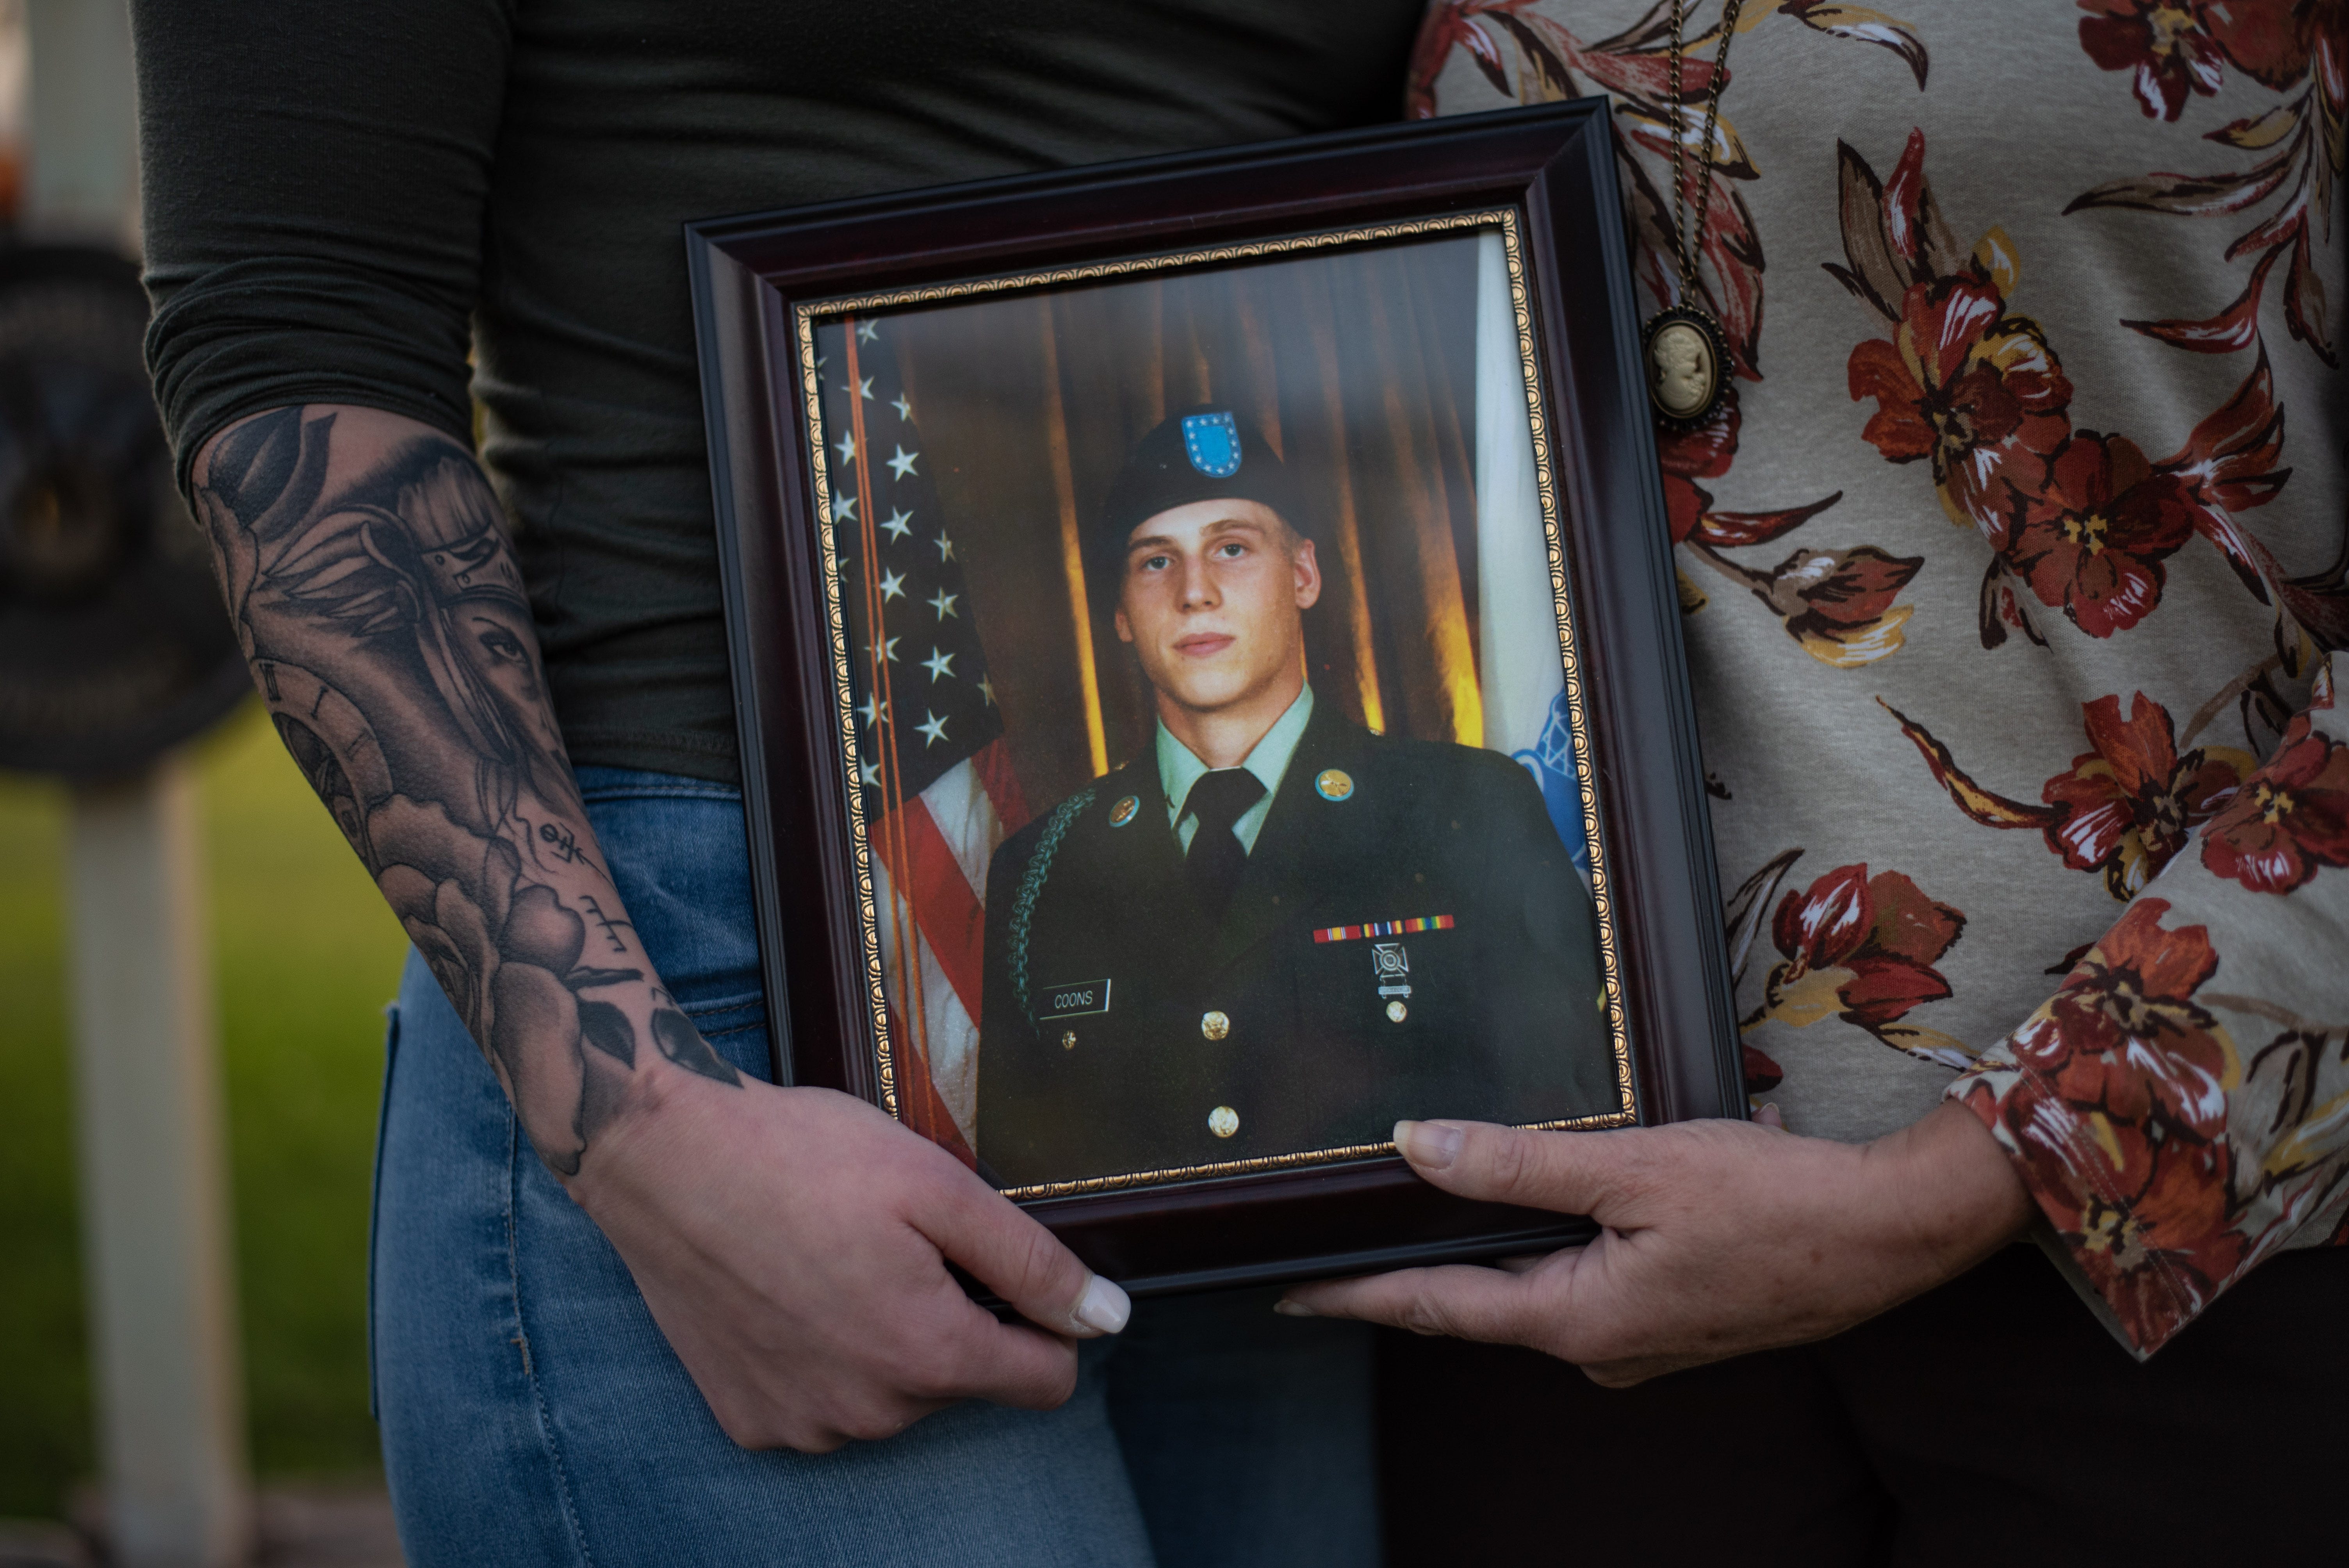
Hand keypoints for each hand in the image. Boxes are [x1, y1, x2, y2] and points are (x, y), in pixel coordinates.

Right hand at [568, 1073, 1129, 1451]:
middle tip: (893, 1242)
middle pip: (962, 1381)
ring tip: (836, 1259)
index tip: (997, 1269)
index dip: (1042, 1321)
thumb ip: (1032, 1262)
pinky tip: (790, 1290)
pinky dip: (821, 1355)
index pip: (1045, 1381)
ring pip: (893, 1394)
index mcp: (929, 1355)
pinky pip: (823, 1402)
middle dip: (950, 1316)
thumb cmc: (801, 1157)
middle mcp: (870, 1412)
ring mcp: (803, 1424)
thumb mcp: (939, 1187)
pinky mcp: (749, 1418)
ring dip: (883, 1337)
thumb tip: (1108, 1318)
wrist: (664, 1156)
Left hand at [1277, 1102, 2030, 1384]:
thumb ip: (1520, 1162)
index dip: (1358, 1295)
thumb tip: (1419, 1148)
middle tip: (1337, 1255)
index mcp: (1580, 1321)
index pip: (1436, 1307)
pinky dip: (1553, 1251)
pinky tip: (1547, 1212)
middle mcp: (1603, 1348)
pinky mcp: (1675, 1319)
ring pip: (1536, 1294)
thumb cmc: (1775, 1200)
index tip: (1291, 1291)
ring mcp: (1643, 1342)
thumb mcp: (1634, 1167)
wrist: (1889, 1232)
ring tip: (1427, 1221)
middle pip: (1480, 1306)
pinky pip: (1587, 1286)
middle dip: (1410, 1280)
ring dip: (1487, 1259)